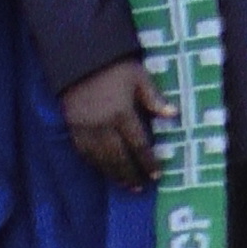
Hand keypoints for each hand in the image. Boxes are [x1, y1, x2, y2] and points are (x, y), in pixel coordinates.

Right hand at [59, 60, 167, 189]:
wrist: (78, 61)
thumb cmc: (114, 68)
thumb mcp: (139, 76)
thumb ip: (154, 97)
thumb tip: (173, 114)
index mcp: (122, 113)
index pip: (138, 144)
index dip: (148, 161)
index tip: (156, 174)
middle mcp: (103, 126)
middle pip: (119, 157)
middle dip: (131, 174)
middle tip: (141, 186)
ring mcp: (85, 130)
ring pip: (101, 159)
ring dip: (114, 174)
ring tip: (126, 185)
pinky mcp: (72, 129)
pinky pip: (84, 153)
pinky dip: (95, 165)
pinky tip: (104, 171)